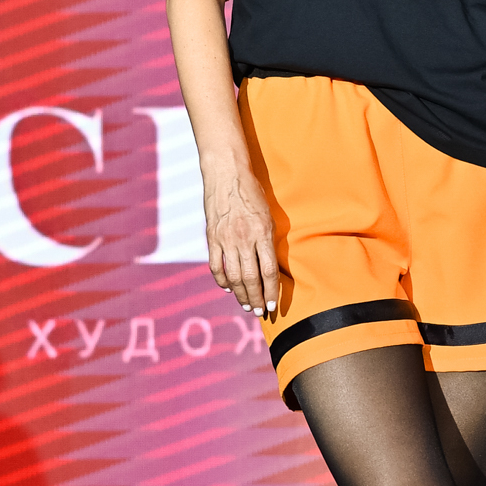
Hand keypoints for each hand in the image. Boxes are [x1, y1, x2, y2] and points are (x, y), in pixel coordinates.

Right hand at [203, 171, 279, 316]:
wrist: (226, 173)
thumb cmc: (252, 192)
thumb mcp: (268, 214)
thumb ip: (268, 239)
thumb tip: (269, 264)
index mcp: (262, 233)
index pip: (268, 271)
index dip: (271, 292)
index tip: (274, 305)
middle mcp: (244, 239)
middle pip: (251, 279)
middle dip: (257, 299)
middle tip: (261, 312)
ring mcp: (226, 239)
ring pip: (234, 277)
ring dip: (241, 294)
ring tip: (247, 305)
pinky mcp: (212, 237)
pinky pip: (216, 266)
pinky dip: (222, 280)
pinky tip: (228, 288)